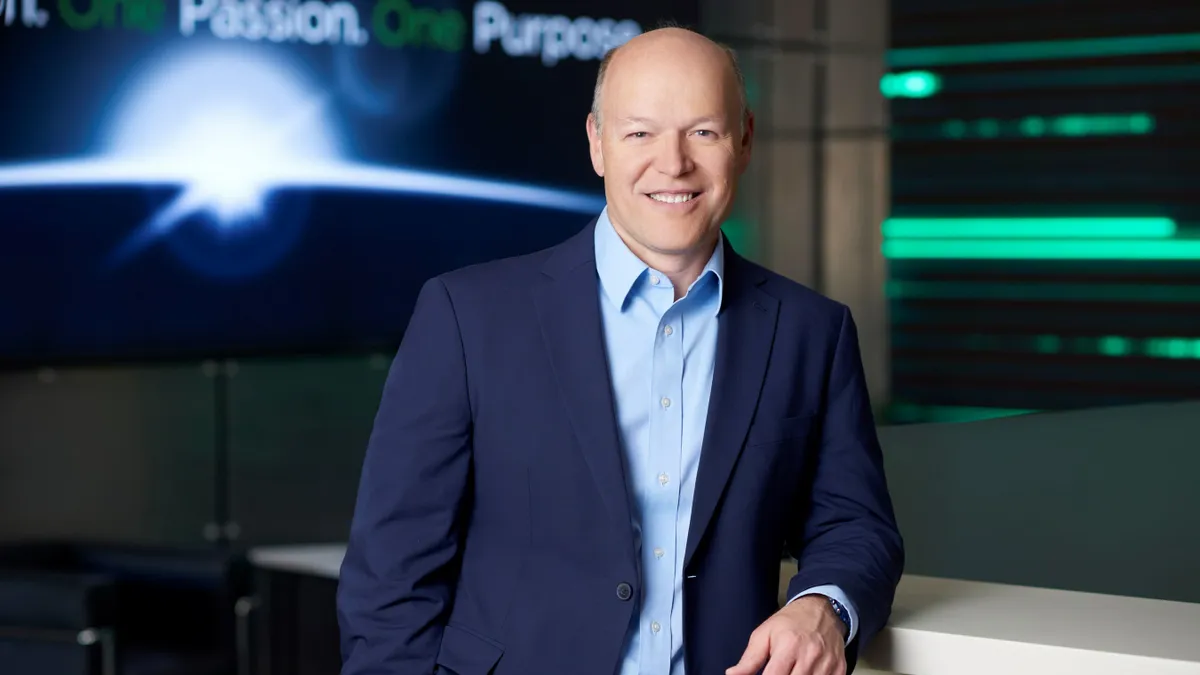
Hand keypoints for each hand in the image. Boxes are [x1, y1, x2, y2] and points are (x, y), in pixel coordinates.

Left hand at [726, 595, 846, 674]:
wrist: (823, 609)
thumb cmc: (791, 621)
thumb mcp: (764, 634)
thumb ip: (749, 659)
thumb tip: (732, 674)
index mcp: (788, 646)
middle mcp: (810, 656)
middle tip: (777, 672)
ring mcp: (827, 664)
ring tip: (791, 670)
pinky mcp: (839, 669)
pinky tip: (806, 673)